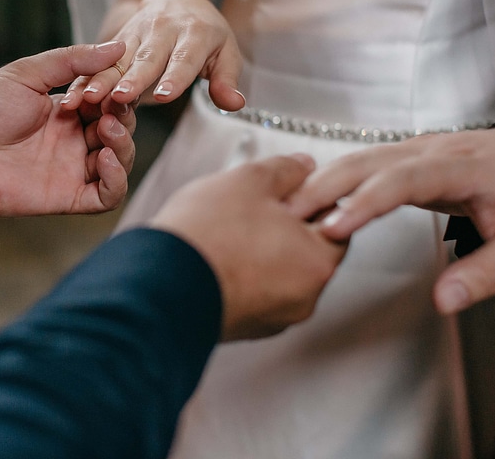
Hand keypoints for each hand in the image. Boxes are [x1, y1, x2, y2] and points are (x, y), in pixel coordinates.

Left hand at [0, 42, 136, 216]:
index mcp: (68, 110)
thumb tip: (118, 46)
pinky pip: (106, 196)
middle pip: (121, 131)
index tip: (110, 84)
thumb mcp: (28, 73)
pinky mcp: (68, 196)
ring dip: (124, 145)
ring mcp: (73, 169)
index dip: (117, 93)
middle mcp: (74, 140)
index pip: (110, 102)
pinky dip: (116, 179)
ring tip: (107, 129)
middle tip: (111, 108)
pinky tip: (105, 158)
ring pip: (121, 162)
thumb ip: (73, 60)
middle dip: (124, 117)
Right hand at [60, 0, 244, 111]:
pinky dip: (85, 78)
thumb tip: (234, 103)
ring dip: (101, 78)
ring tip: (89, 97)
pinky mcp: (118, 37)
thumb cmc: (206, 37)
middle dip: (133, 77)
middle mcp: (163, 28)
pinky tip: (73, 96)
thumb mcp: (225, 54)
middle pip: (147, 57)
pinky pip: (99, 60)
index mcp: (195, 32)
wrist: (179, 3)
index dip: (175, 77)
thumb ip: (226, 79)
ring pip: (117, 59)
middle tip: (121, 96)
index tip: (165, 95)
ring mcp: (137, 31)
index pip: (185, 58)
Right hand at [149, 155, 346, 340]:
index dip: (312, 197)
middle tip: (251, 204)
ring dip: (261, 250)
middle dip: (284, 225)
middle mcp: (303, 298)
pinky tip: (216, 253)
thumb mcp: (249, 180)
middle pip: (306, 250)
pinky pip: (252, 291)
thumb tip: (304, 166)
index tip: (287, 187)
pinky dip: (241, 272)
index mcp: (318, 261)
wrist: (158, 284)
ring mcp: (272, 318)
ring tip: (227, 228)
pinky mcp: (242, 328)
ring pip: (278, 272)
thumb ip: (286, 170)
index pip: (337, 223)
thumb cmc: (207, 234)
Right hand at [287, 128, 494, 313]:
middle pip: (369, 161)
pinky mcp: (407, 154)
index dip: (366, 202)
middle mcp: (436, 150)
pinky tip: (311, 197)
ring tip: (287, 210)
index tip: (335, 226)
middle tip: (290, 217)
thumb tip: (444, 301)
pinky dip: (332, 178)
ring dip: (321, 180)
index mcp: (468, 167)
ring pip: (359, 157)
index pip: (407, 179)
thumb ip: (489, 272)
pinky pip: (363, 162)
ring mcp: (418, 147)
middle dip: (326, 186)